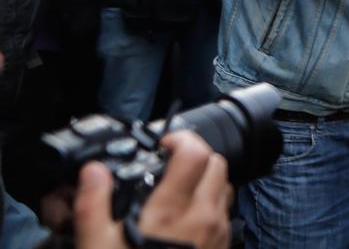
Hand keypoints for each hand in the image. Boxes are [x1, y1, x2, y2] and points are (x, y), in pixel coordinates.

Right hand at [74, 131, 232, 248]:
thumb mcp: (98, 247)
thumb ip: (94, 205)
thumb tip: (93, 172)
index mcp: (173, 211)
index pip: (195, 153)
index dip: (181, 138)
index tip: (164, 144)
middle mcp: (204, 217)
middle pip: (217, 164)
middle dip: (196, 155)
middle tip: (170, 163)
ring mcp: (219, 233)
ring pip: (225, 186)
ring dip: (206, 179)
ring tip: (178, 188)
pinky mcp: (224, 247)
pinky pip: (226, 213)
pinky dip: (212, 204)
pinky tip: (187, 217)